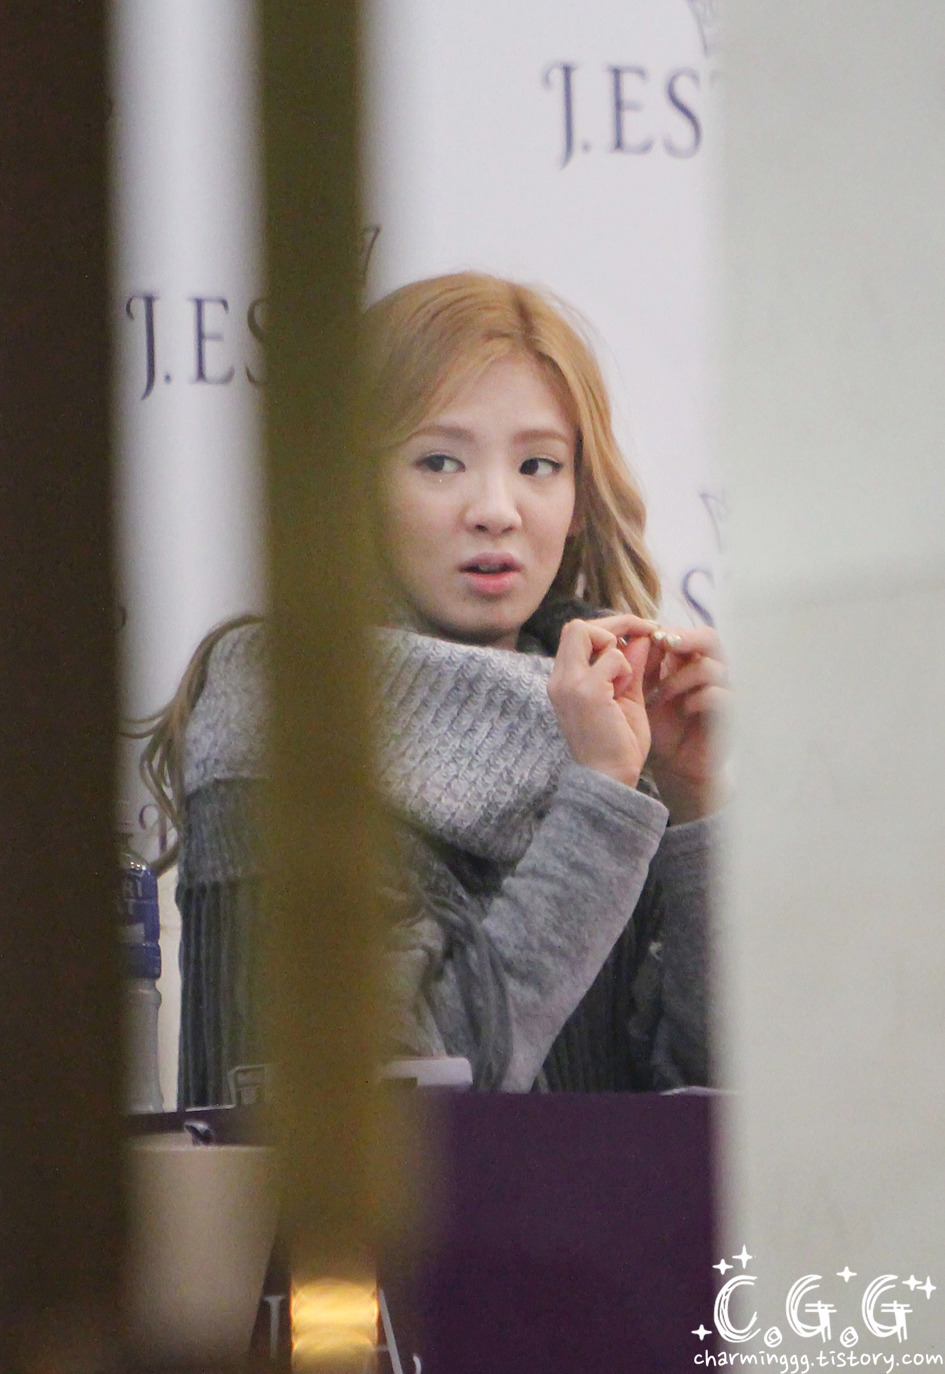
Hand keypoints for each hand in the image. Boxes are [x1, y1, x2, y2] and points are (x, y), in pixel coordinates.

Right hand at [547, 616, 651, 788]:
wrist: (610, 779)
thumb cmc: (617, 745)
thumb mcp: (624, 697)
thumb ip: (630, 666)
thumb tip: (640, 636)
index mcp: (563, 681)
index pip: (576, 634)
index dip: (607, 628)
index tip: (636, 634)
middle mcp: (559, 679)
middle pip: (577, 626)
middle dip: (613, 625)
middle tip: (643, 633)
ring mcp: (569, 684)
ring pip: (587, 631)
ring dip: (614, 649)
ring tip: (624, 681)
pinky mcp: (586, 691)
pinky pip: (611, 657)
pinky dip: (624, 669)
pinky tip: (625, 693)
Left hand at [640, 621, 730, 820]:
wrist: (675, 763)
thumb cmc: (660, 725)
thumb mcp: (643, 692)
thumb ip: (640, 666)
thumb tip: (634, 636)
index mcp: (689, 661)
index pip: (685, 632)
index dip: (666, 631)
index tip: (644, 637)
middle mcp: (710, 671)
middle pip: (708, 638)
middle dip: (683, 637)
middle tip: (661, 642)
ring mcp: (723, 691)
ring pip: (711, 667)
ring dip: (679, 679)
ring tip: (659, 695)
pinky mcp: (728, 714)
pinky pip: (718, 695)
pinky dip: (696, 699)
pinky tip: (683, 709)